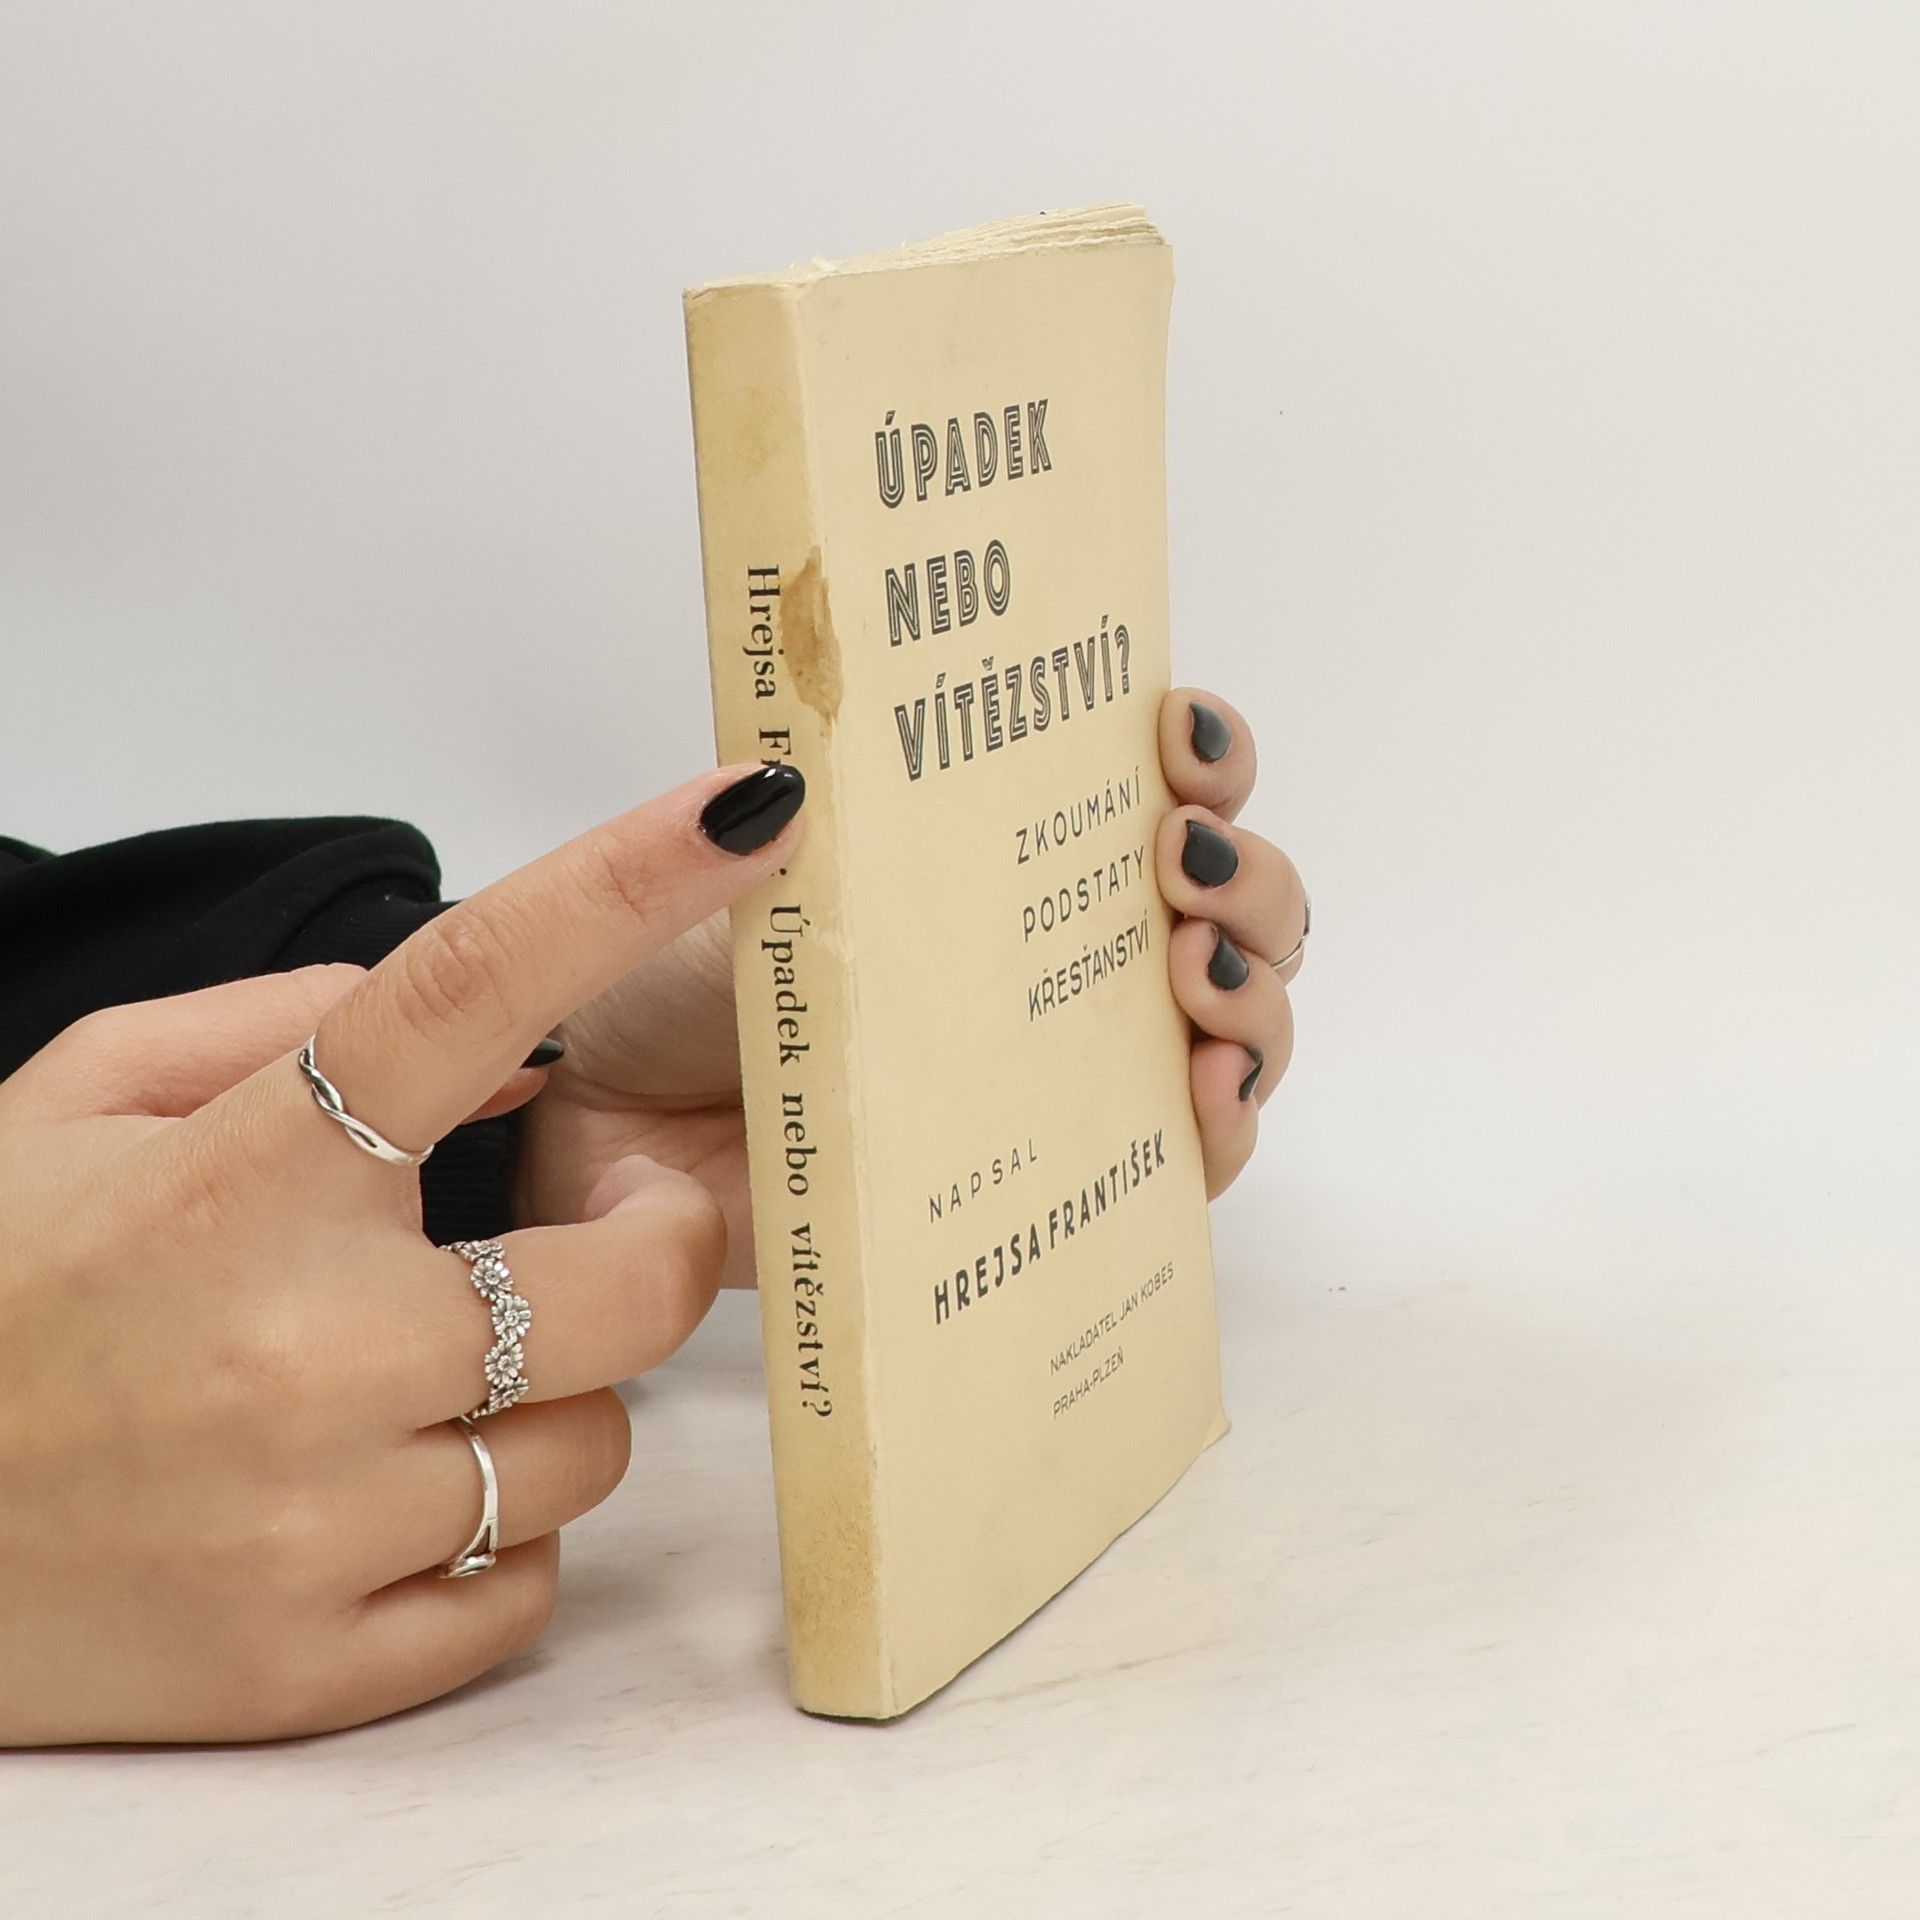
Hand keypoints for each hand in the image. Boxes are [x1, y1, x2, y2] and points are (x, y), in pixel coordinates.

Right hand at [0, 761, 804, 1744]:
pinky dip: (489, 1544)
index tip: (748, 813)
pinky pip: (520, 1593)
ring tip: (429, 1387)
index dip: (626, 884)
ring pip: (588, 1450)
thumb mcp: (72, 1108)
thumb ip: (282, 1029)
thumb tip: (511, 1039)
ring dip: (550, 1403)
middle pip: (632, 1283)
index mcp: (241, 1175)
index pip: (467, 988)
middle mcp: (299, 1345)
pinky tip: (389, 1500)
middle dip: (655, 1247)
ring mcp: (310, 1521)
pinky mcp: (303, 1670)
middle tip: (608, 1232)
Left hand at [517, 686, 1305, 1272]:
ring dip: (1254, 992)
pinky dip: (1224, 1124)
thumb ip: (804, 810)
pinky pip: (1185, 1158)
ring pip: (1236, 1022)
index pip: (1156, 789)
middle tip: (1181, 872)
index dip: (1205, 756)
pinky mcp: (1050, 1174)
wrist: (612, 1126)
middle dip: (1247, 878)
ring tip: (1192, 977)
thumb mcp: (755, 867)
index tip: (1177, 742)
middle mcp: (1056, 951)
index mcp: (1002, 855)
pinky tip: (1203, 1093)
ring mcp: (1065, 1062)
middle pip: (1233, 905)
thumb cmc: (675, 983)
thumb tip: (797, 783)